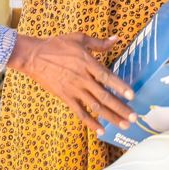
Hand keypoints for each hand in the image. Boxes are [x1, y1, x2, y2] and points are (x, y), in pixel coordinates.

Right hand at [7, 33, 135, 134]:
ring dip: (111, 117)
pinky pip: (80, 112)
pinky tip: (100, 130)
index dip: (120, 87)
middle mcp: (83, 79)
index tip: (132, 96)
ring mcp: (74, 90)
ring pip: (96, 107)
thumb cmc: (57, 45)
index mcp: (88, 63)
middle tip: (134, 117)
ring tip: (124, 124)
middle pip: (105, 96)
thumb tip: (116, 38)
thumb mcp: (79, 38)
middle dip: (121, 108)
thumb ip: (99, 43)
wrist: (34, 57)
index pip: (108, 77)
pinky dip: (90, 122)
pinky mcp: (65, 97)